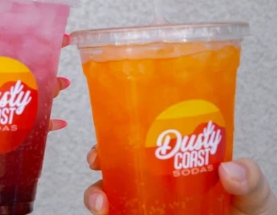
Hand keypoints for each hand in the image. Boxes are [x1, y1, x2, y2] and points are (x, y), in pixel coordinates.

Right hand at [83, 145, 276, 214]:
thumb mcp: (256, 195)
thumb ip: (250, 180)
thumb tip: (229, 169)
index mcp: (178, 169)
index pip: (140, 148)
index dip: (115, 143)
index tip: (105, 147)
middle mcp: (157, 190)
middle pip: (115, 175)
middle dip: (98, 169)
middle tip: (97, 168)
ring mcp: (148, 211)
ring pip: (110, 202)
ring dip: (95, 197)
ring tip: (100, 204)